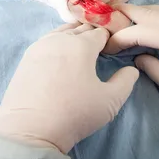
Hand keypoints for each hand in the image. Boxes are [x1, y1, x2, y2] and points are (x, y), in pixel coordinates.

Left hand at [0, 24, 138, 153]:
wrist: (30, 130)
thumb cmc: (73, 114)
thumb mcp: (109, 102)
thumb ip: (126, 82)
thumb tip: (131, 69)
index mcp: (82, 45)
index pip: (101, 32)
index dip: (109, 39)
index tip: (112, 49)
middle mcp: (61, 38)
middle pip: (81, 29)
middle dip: (91, 35)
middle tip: (98, 50)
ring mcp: (41, 45)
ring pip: (63, 31)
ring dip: (73, 36)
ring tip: (79, 51)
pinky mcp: (27, 55)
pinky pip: (47, 40)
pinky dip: (57, 42)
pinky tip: (59, 56)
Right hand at [105, 5, 158, 106]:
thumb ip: (156, 72)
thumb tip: (137, 58)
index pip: (139, 31)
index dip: (118, 36)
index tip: (103, 45)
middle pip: (143, 12)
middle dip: (119, 16)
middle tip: (97, 22)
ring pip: (151, 9)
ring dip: (131, 13)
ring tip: (111, 21)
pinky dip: (143, 14)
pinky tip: (135, 21)